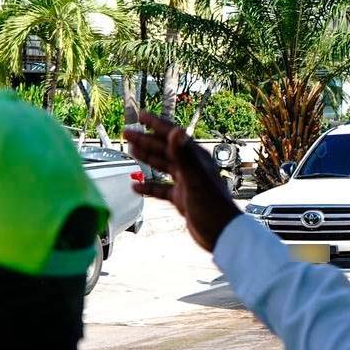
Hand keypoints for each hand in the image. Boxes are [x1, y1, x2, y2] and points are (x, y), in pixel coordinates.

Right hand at [124, 113, 238, 252]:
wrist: (222, 234)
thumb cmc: (213, 207)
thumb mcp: (196, 179)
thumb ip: (184, 155)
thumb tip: (176, 131)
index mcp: (196, 159)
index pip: (173, 136)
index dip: (156, 124)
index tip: (141, 115)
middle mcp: (191, 168)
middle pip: (165, 149)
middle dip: (146, 140)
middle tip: (127, 133)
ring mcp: (186, 183)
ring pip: (163, 166)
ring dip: (147, 158)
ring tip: (131, 151)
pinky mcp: (182, 199)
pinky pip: (162, 189)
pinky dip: (149, 186)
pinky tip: (136, 187)